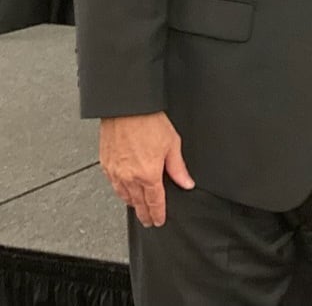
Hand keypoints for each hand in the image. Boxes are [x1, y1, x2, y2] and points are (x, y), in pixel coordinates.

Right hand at [98, 112, 194, 227]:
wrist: (127, 109)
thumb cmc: (149, 122)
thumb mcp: (172, 145)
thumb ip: (178, 168)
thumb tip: (186, 183)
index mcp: (148, 174)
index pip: (154, 202)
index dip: (158, 214)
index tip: (159, 220)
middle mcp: (130, 177)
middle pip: (138, 203)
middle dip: (144, 214)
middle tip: (149, 221)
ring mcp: (116, 172)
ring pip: (124, 196)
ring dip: (132, 204)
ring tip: (138, 208)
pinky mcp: (106, 165)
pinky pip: (113, 185)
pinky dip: (120, 191)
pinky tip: (123, 191)